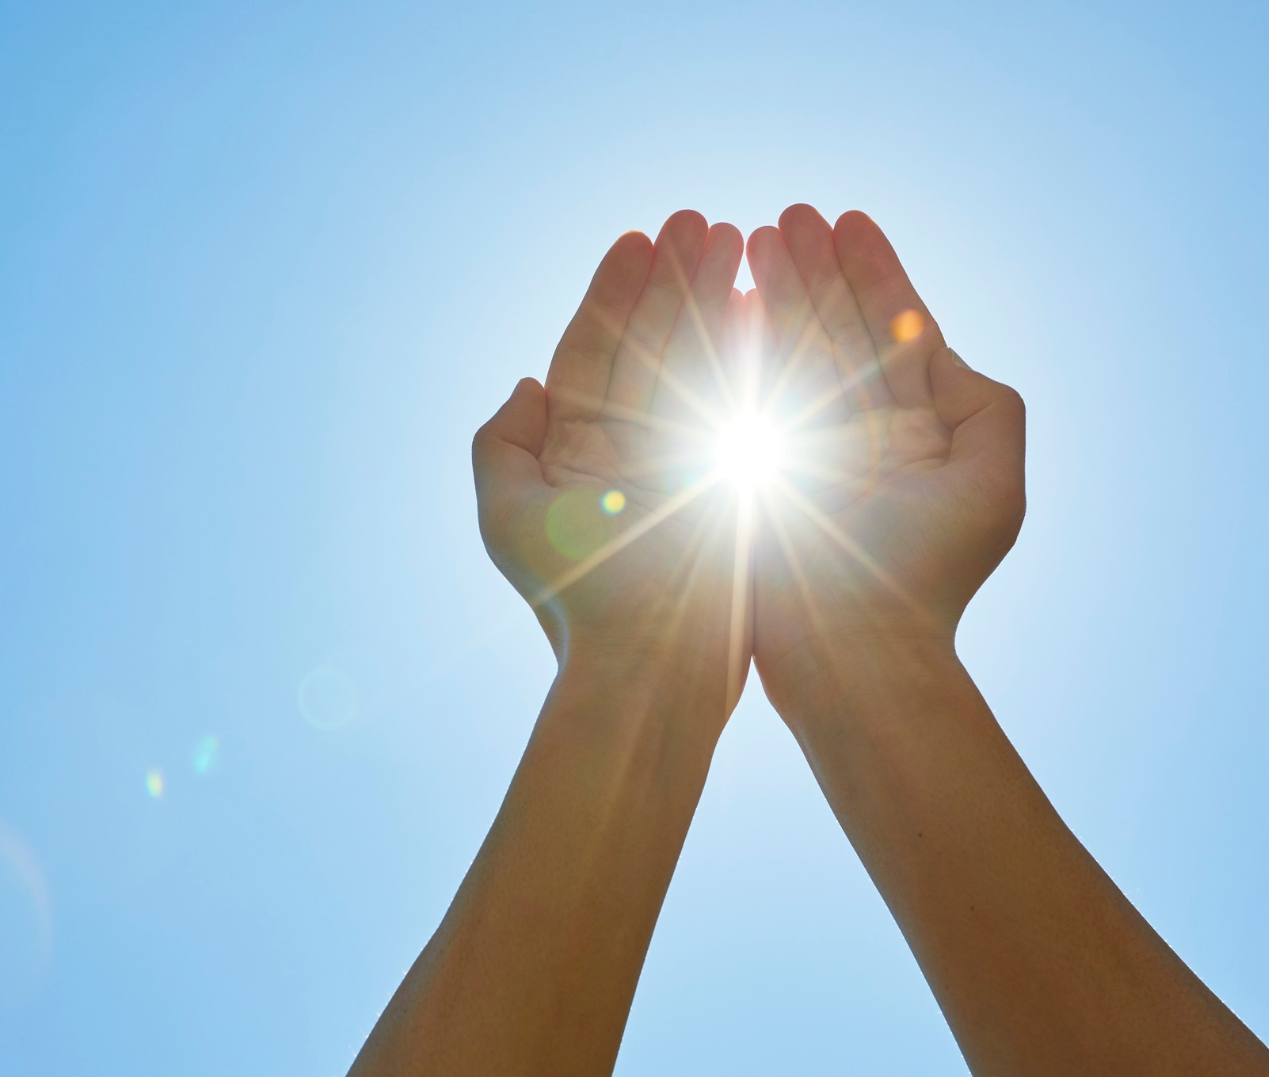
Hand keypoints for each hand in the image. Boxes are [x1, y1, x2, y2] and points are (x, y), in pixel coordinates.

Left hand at [474, 210, 751, 713]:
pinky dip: (752, 352)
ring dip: (715, 300)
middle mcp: (631, 449)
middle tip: (702, 220)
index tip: (638, 238)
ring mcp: (685, 461)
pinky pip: (743, 402)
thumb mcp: (508, 517)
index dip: (613, 293)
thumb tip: (526, 384)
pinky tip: (766, 303)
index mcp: (577, 451)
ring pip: (699, 362)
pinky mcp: (735, 480)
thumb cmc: (578, 597)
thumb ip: (502, 446)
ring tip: (739, 239)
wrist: (652, 665)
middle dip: (674, 280)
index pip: (593, 351)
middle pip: (651, 344)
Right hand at [738, 206, 1025, 698]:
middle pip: (836, 329)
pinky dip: (740, 343)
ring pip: (790, 350)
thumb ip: (988, 409)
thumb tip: (941, 349)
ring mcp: (805, 449)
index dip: (873, 271)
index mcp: (917, 431)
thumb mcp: (991, 486)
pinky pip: (749, 392)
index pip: (895, 330)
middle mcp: (859, 433)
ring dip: (774, 290)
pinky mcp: (757, 470)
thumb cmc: (922, 576)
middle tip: (785, 215)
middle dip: (813, 268)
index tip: (848, 220)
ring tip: (751, 234)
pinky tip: (729, 298)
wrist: (851, 650)